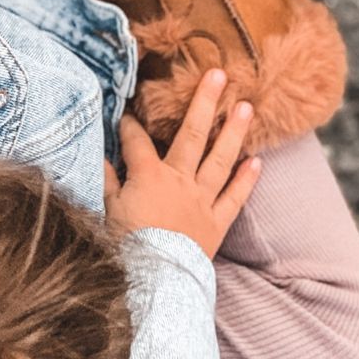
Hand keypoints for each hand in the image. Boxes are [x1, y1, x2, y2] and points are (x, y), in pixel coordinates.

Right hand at [103, 69, 261, 257]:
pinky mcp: (216, 223)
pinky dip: (247, 180)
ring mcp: (200, 200)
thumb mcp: (105, 211)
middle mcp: (178, 179)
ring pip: (220, 159)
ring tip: (246, 106)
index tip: (126, 113)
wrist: (153, 284)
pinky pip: (234, 198)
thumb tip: (100, 158)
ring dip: (233, 131)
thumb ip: (106, 182)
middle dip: (204, 101)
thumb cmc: (124, 247)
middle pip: (191, 134)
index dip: (129, 124)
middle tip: (219, 73)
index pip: (136, 139)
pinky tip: (258, 161)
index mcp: (147, 174)